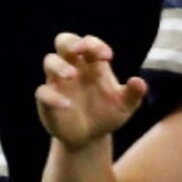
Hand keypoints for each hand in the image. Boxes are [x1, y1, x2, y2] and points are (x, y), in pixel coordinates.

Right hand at [36, 32, 147, 148]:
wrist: (90, 139)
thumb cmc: (107, 115)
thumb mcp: (125, 106)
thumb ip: (133, 93)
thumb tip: (139, 81)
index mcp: (91, 64)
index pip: (88, 42)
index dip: (96, 45)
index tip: (107, 57)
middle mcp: (72, 68)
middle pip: (63, 41)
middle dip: (71, 41)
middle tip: (81, 49)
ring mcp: (57, 83)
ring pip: (49, 61)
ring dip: (60, 65)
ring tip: (72, 75)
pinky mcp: (46, 102)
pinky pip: (43, 92)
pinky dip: (53, 96)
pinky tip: (67, 105)